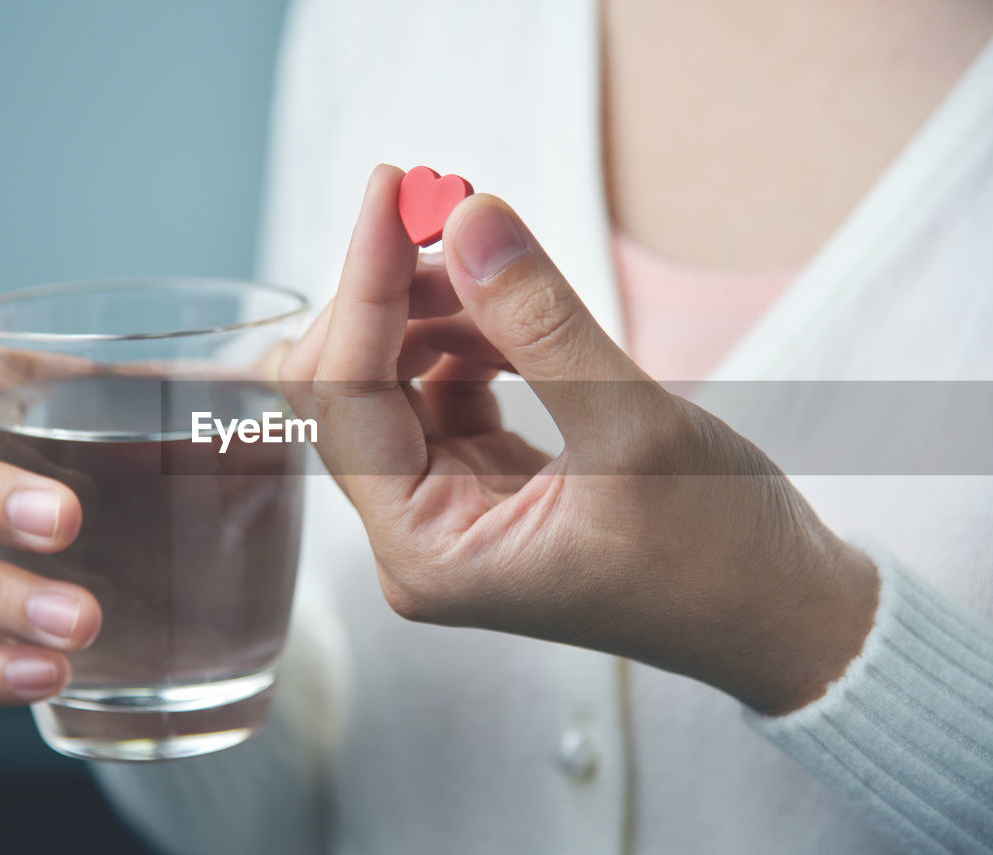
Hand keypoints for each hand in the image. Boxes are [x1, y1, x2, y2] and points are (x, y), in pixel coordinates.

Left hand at [283, 165, 878, 714]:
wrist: (779, 611)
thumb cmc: (718, 554)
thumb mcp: (634, 429)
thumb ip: (542, 322)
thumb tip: (469, 217)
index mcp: (427, 551)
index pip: (343, 397)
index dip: (363, 284)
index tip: (392, 186)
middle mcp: (416, 536)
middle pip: (347, 387)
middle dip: (391, 295)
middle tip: (449, 213)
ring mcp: (446, 507)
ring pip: (393, 379)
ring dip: (437, 310)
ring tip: (511, 278)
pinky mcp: (478, 481)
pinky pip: (442, 389)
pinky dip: (472, 339)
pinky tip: (520, 320)